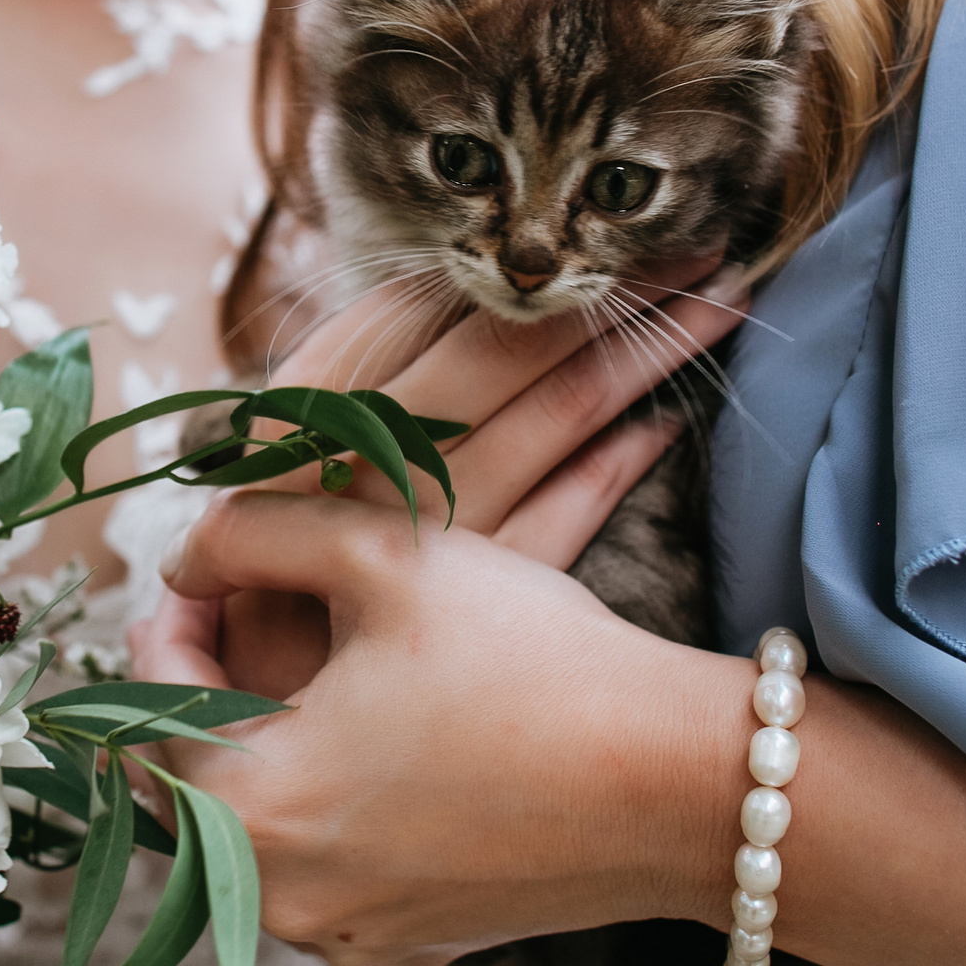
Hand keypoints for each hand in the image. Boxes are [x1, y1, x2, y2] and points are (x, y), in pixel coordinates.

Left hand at [130, 266, 754, 965]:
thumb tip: (190, 553)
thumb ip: (254, 533)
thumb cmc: (529, 659)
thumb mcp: (380, 553)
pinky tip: (382, 733)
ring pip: (260, 822)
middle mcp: (277, 897)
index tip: (211, 556)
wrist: (679, 780)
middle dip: (209, 680)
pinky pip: (329, 864)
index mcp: (246, 808)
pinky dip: (331, 799)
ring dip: (267, 740)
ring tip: (316, 658)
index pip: (152, 696)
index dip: (174, 608)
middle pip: (192, 772)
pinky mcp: (409, 943)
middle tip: (243, 603)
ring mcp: (346, 933)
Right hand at [203, 262, 745, 701]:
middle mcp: (358, 469)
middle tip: (704, 249)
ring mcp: (416, 542)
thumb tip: (446, 298)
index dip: (504, 260)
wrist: (242, 737)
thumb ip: (346, 397)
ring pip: (546, 424)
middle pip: (501, 355)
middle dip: (605, 295)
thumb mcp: (277, 484)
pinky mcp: (462, 609)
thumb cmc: (262, 593)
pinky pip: (558, 523)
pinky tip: (664, 430)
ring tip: (723, 306)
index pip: (411, 310)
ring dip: (640, 360)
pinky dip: (613, 471)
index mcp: (299, 422)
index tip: (594, 228)